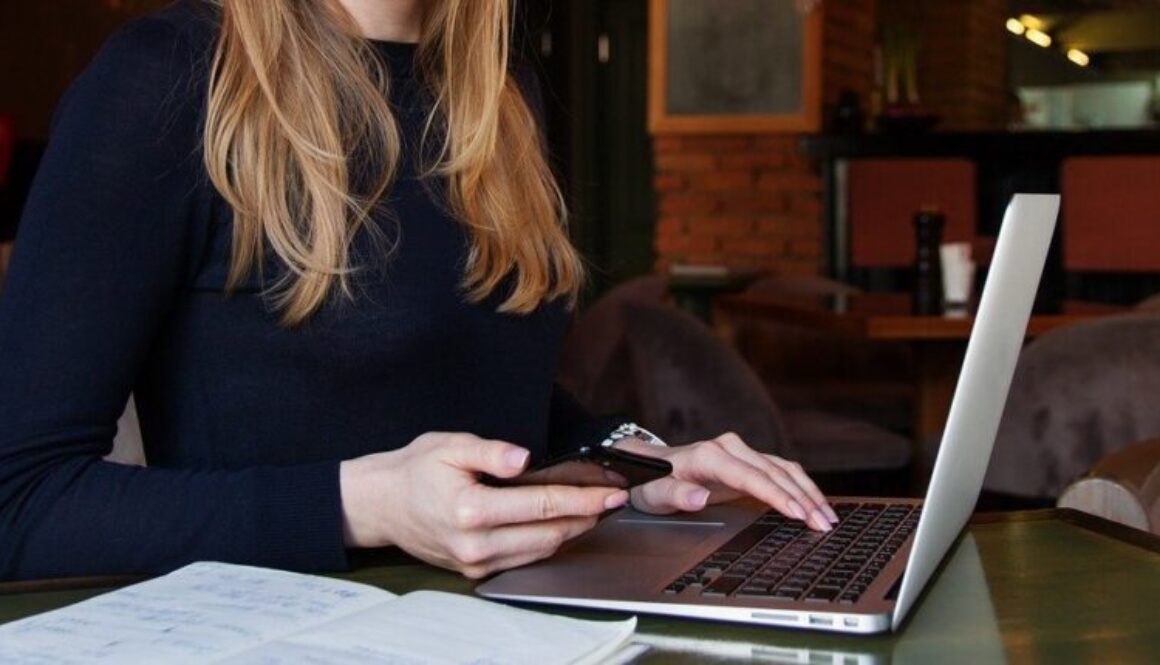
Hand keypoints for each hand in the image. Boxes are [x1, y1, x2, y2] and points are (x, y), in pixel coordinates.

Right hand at [339, 432, 628, 577]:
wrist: (380, 504)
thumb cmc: (414, 470)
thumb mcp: (449, 445)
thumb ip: (490, 451)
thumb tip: (523, 458)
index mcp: (471, 510)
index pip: (542, 505)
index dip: (583, 498)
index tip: (610, 492)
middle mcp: (475, 543)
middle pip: (550, 534)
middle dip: (587, 516)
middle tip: (612, 499)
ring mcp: (475, 562)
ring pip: (541, 552)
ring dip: (572, 532)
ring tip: (594, 510)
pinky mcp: (474, 572)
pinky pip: (523, 560)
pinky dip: (548, 543)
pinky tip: (562, 525)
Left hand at [615, 432, 837, 531]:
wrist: (650, 466)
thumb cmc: (652, 482)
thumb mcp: (654, 494)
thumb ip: (675, 495)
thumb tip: (700, 497)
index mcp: (709, 455)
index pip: (751, 476)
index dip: (777, 495)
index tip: (798, 513)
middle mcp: (729, 448)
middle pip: (774, 473)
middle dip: (803, 499)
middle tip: (824, 524)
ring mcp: (741, 451)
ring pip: (784, 469)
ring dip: (808, 492)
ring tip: (828, 516)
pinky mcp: (748, 460)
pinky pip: (781, 471)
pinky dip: (801, 486)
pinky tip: (815, 503)